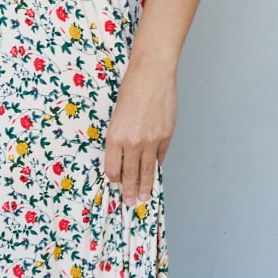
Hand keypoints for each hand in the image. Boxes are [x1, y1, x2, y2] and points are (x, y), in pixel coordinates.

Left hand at [102, 61, 176, 205]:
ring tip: (144, 197)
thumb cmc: (131, 89)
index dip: (114, 177)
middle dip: (129, 190)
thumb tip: (124, 155)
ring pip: (147, 170)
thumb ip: (120, 137)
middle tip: (130, 202)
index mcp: (115, 136)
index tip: (116, 182)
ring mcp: (151, 141)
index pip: (112, 167)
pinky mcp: (165, 136)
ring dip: (145, 185)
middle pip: (130, 173)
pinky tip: (154, 173)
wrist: (151, 74)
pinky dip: (157, 165)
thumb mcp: (116, 115)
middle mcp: (132, 142)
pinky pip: (160, 157)